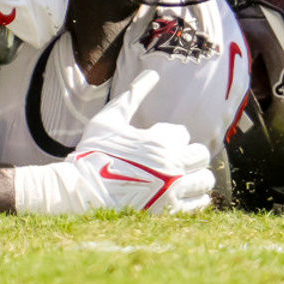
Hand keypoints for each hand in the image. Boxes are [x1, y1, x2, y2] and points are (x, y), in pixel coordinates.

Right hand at [15, 70, 213, 213]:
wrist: (79, 192)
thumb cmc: (92, 152)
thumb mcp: (110, 118)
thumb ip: (134, 94)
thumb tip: (153, 71)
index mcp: (161, 142)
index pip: (184, 135)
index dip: (170, 136)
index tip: (154, 142)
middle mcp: (173, 166)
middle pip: (201, 155)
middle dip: (189, 154)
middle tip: (175, 159)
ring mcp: (173, 191)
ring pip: (205, 181)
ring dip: (195, 176)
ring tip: (181, 178)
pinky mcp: (169, 212)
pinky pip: (198, 204)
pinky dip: (194, 198)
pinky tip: (182, 195)